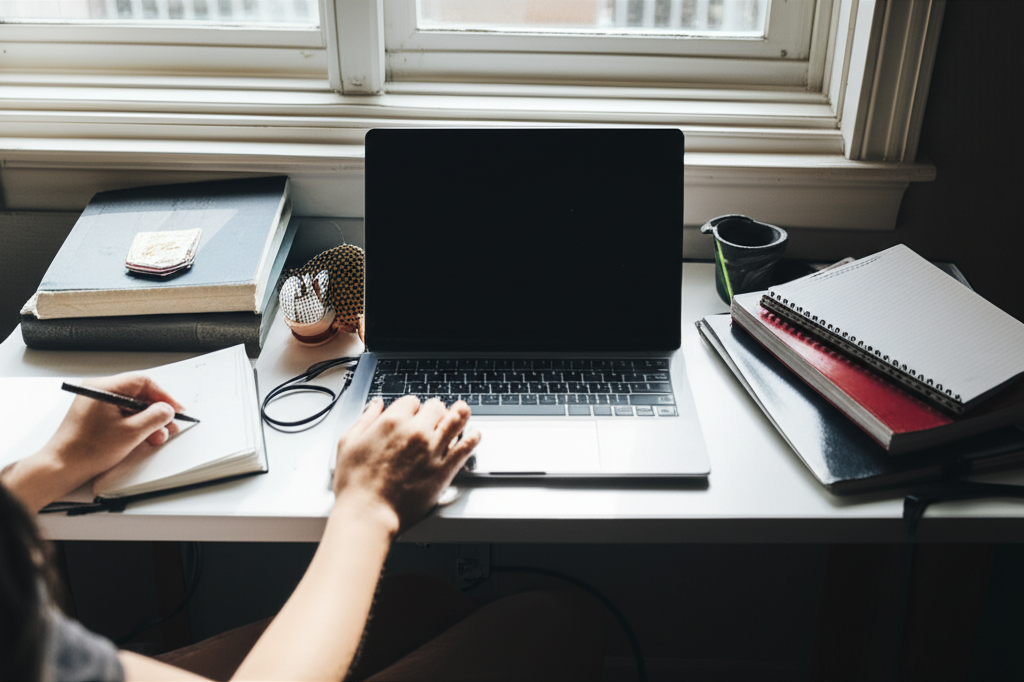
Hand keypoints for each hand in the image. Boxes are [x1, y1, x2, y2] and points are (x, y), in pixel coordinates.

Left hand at [3, 373, 183, 511]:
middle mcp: (98, 391)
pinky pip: (121, 415)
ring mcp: (95, 403)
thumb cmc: (86, 450)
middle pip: (138, 394)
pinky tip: (141, 438)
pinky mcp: (94, 416)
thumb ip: (156, 417)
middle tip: (168, 426)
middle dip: (156, 412)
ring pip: (131, 406)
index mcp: (104, 388)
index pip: (143, 382)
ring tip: (155, 437)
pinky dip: (134, 425)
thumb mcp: (132, 433)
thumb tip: (167, 410)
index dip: (164, 396)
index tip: (176, 409)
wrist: (61, 467)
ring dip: (147, 421)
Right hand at [332, 396, 480, 532]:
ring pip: (455, 421)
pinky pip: (465, 448)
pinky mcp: (444, 470)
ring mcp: (433, 450)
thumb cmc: (355, 484)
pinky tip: (475, 435)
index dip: (412, 407)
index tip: (412, 414)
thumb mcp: (348, 443)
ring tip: (464, 411)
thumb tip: (375, 405)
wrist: (368, 514)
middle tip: (436, 415)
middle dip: (435, 410)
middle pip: (436, 408)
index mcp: (392, 421)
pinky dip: (473, 438)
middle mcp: (416, 432)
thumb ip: (365, 419)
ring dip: (460, 414)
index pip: (412, 401)